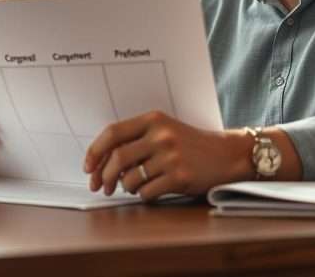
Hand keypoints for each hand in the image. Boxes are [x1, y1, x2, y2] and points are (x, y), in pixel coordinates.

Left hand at [82, 111, 252, 201]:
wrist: (227, 155)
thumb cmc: (190, 144)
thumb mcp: (164, 130)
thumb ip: (136, 140)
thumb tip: (101, 163)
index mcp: (153, 119)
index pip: (113, 133)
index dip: (95, 152)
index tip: (87, 168)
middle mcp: (161, 135)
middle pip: (117, 158)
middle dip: (104, 176)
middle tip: (102, 187)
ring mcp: (171, 156)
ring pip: (130, 179)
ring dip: (126, 187)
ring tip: (133, 186)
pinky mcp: (180, 177)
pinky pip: (146, 192)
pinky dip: (143, 195)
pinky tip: (151, 191)